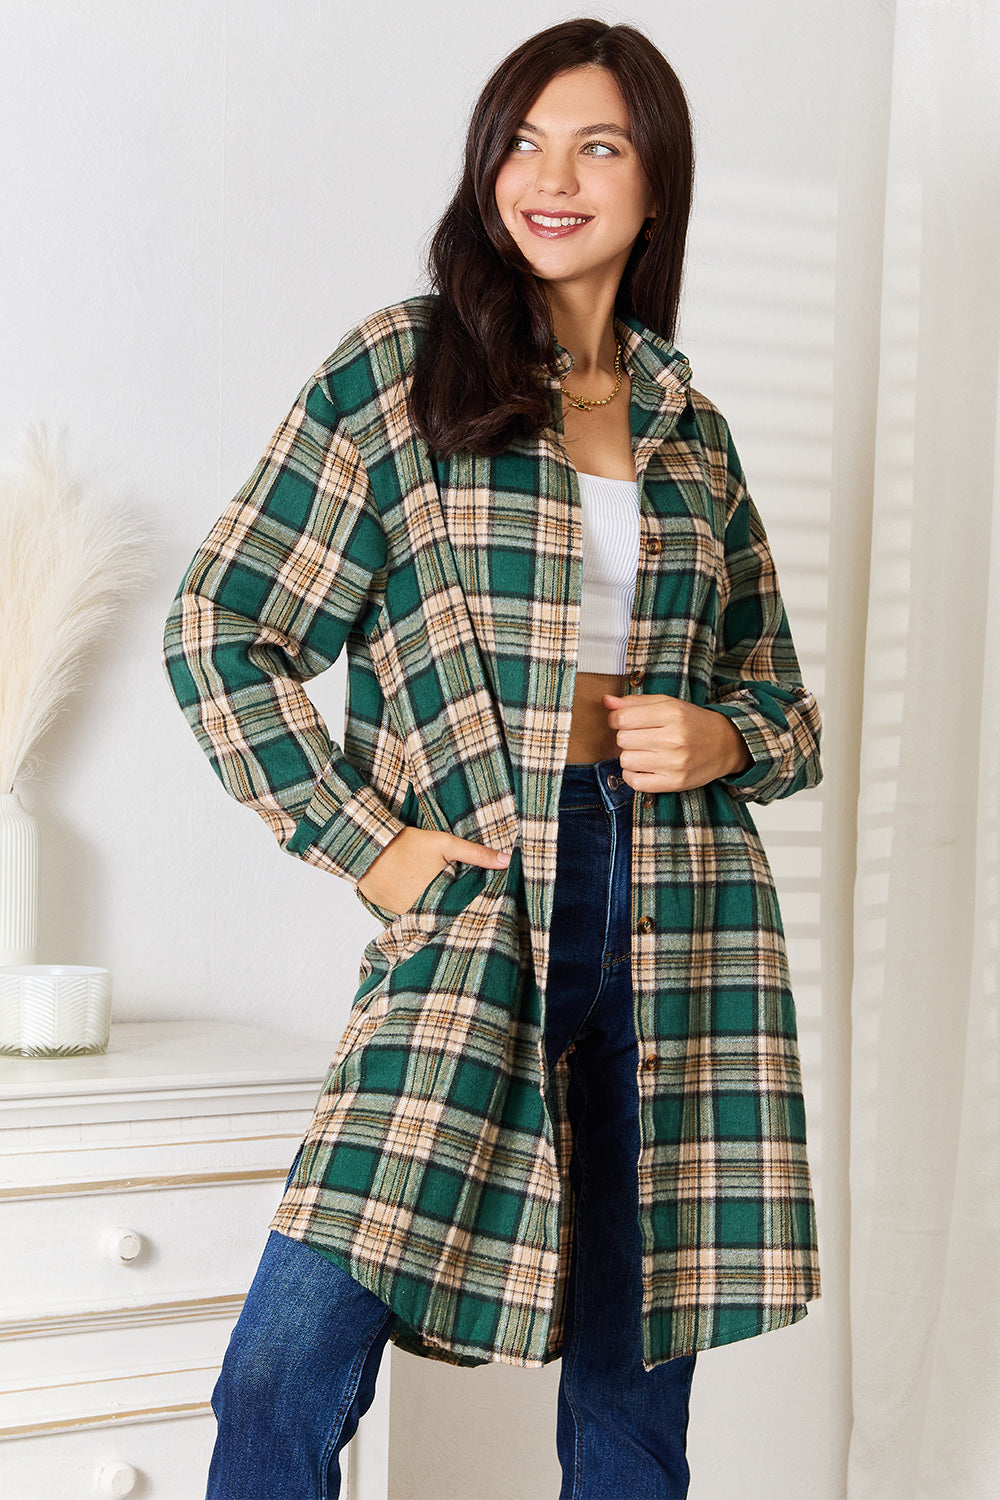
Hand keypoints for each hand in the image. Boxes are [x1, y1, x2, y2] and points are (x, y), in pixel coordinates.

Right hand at [357, 826, 509, 916]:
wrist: (368, 850)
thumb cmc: (408, 845)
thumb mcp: (445, 844)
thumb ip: (477, 854)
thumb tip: (508, 860)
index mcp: (441, 900)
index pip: (466, 910)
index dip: (476, 906)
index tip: (486, 902)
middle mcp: (424, 915)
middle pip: (449, 917)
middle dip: (457, 911)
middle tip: (462, 900)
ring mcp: (407, 918)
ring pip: (431, 919)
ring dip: (438, 913)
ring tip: (443, 899)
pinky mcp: (394, 917)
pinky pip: (414, 919)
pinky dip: (421, 913)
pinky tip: (424, 901)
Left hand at [603, 693, 751, 792]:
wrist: (725, 744)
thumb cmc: (692, 722)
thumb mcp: (668, 704)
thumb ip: (635, 702)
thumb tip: (606, 701)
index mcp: (672, 714)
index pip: (622, 718)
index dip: (616, 719)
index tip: (622, 721)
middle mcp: (674, 738)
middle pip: (622, 739)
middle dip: (626, 737)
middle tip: (639, 736)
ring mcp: (674, 763)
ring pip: (626, 760)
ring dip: (629, 756)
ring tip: (644, 751)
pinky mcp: (675, 783)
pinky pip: (635, 782)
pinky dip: (633, 775)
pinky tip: (643, 767)